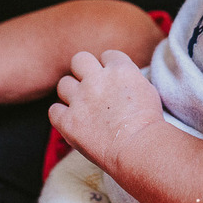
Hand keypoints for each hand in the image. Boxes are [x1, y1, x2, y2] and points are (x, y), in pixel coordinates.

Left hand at [49, 50, 164, 169]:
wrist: (138, 148)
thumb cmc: (148, 123)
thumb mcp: (148, 90)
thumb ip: (130, 78)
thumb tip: (123, 79)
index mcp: (119, 69)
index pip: (107, 55)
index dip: (109, 67)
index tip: (112, 80)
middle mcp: (96, 80)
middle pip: (79, 59)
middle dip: (84, 70)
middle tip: (91, 86)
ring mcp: (80, 99)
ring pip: (63, 84)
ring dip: (71, 93)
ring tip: (81, 106)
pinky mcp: (68, 121)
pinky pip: (54, 110)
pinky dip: (61, 116)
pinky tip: (72, 122)